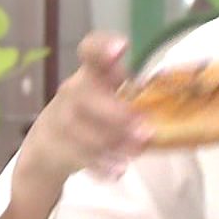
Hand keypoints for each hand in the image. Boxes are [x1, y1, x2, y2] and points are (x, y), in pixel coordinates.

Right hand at [17, 32, 151, 188]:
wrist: (47, 145)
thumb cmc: (90, 114)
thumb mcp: (107, 98)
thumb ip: (134, 97)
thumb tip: (172, 105)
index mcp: (90, 74)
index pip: (90, 51)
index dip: (102, 47)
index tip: (122, 47)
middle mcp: (72, 92)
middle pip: (83, 94)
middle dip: (115, 112)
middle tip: (146, 128)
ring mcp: (60, 120)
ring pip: (80, 129)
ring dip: (111, 141)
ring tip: (136, 151)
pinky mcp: (55, 147)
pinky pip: (77, 156)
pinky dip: (100, 165)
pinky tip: (117, 171)